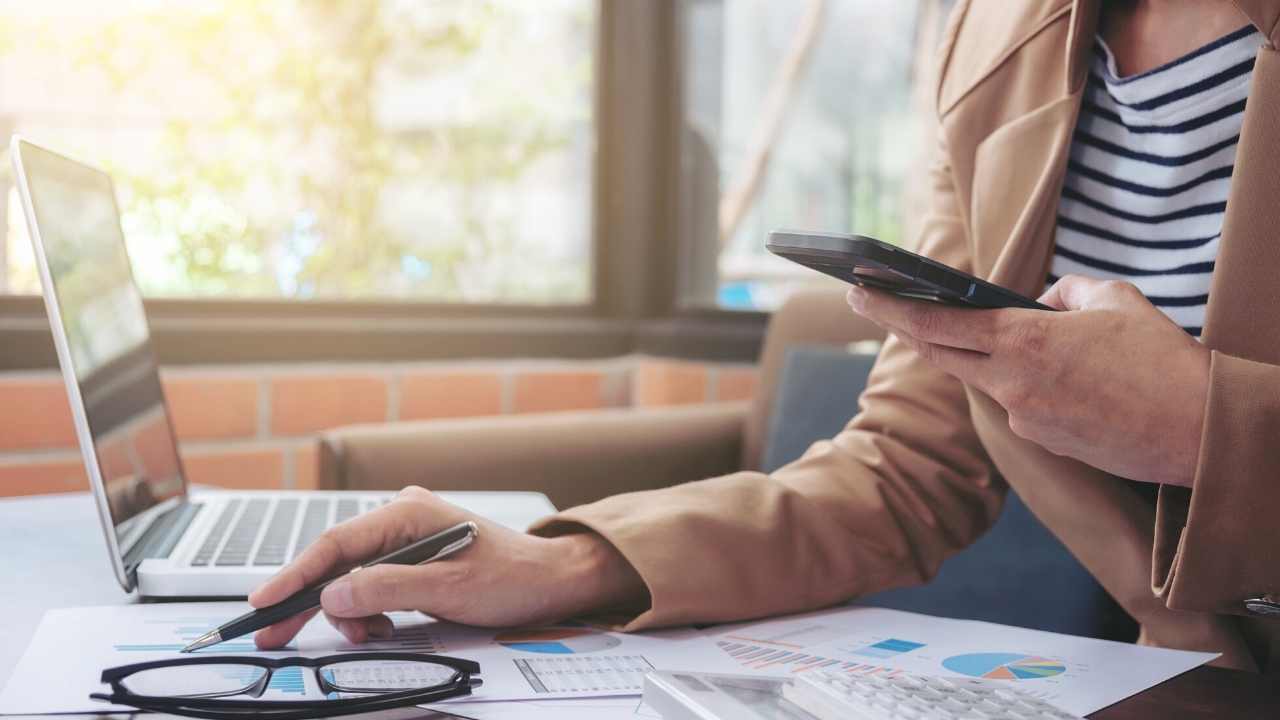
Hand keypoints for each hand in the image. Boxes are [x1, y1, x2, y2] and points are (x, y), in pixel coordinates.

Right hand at [249, 486, 645, 648]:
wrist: (550, 581)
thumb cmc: (511, 577)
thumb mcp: (447, 588)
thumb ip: (386, 588)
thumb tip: (333, 592)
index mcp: (408, 512)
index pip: (336, 543)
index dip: (296, 574)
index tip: (264, 601)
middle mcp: (402, 518)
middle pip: (337, 560)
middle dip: (308, 599)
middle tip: (273, 634)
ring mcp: (407, 538)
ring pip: (353, 578)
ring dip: (350, 613)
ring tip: (368, 635)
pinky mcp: (413, 560)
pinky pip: (373, 585)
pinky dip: (368, 612)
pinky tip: (381, 628)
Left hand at [846, 275, 1209, 485]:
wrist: (1199, 431)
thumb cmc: (1162, 359)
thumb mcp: (1114, 299)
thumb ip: (1063, 293)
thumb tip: (1038, 302)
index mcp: (1023, 341)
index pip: (938, 323)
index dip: (892, 307)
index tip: (859, 289)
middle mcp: (1011, 384)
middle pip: (940, 352)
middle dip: (900, 324)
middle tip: (871, 299)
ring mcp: (1022, 418)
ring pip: (987, 377)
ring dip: (990, 355)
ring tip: (1031, 340)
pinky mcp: (1041, 442)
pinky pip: (1019, 403)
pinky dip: (1028, 383)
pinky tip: (1070, 378)